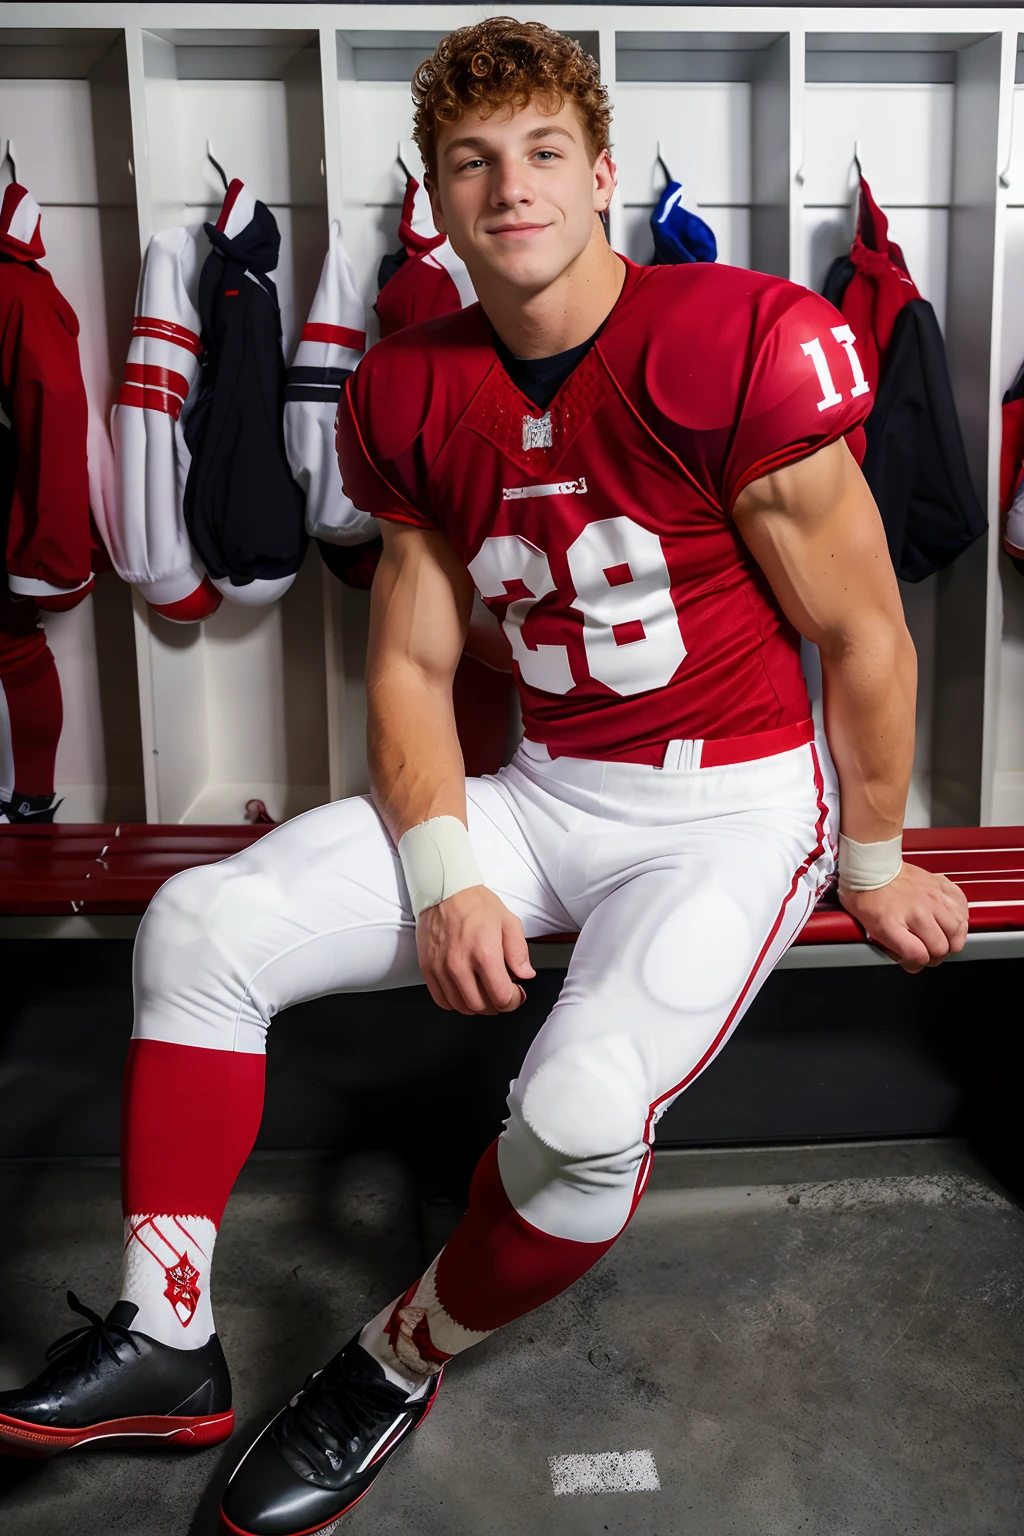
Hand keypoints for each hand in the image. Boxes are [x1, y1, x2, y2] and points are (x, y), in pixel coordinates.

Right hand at [417, 886, 535, 1014]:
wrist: (445, 890)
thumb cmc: (475, 903)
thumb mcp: (508, 922)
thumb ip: (519, 952)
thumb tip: (525, 974)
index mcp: (484, 952)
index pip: (501, 996)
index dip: (513, 1001)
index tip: (515, 994)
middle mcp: (460, 963)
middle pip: (481, 1006)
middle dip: (497, 1005)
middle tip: (501, 994)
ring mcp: (441, 968)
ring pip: (461, 1006)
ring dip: (477, 1006)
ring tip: (484, 993)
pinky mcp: (428, 968)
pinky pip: (441, 1000)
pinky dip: (455, 1003)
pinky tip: (464, 992)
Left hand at [839, 862, 967, 972]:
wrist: (872, 866)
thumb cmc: (867, 894)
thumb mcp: (870, 927)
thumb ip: (892, 946)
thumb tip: (910, 961)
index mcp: (896, 923)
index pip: (919, 956)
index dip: (917, 964)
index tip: (913, 962)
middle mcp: (918, 910)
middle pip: (942, 946)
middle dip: (936, 956)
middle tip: (928, 952)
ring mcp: (932, 897)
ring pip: (958, 929)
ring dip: (952, 939)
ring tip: (943, 939)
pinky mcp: (940, 885)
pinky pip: (962, 904)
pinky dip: (961, 916)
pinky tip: (951, 919)